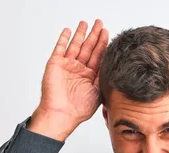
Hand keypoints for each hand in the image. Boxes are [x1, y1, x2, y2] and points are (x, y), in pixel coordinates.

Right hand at [28, 19, 108, 140]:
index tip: (107, 33)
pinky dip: (63, 39)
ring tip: (85, 23)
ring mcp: (67, 66)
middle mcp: (79, 69)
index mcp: (89, 76)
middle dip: (94, 35)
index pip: (97, 56)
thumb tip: (113, 66)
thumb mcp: (98, 92)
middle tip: (99, 23)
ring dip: (80, 34)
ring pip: (75, 45)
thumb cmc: (79, 109)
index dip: (102, 44)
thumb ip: (104, 78)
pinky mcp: (55, 64)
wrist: (62, 113)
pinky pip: (60, 48)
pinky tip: (68, 30)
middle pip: (88, 48)